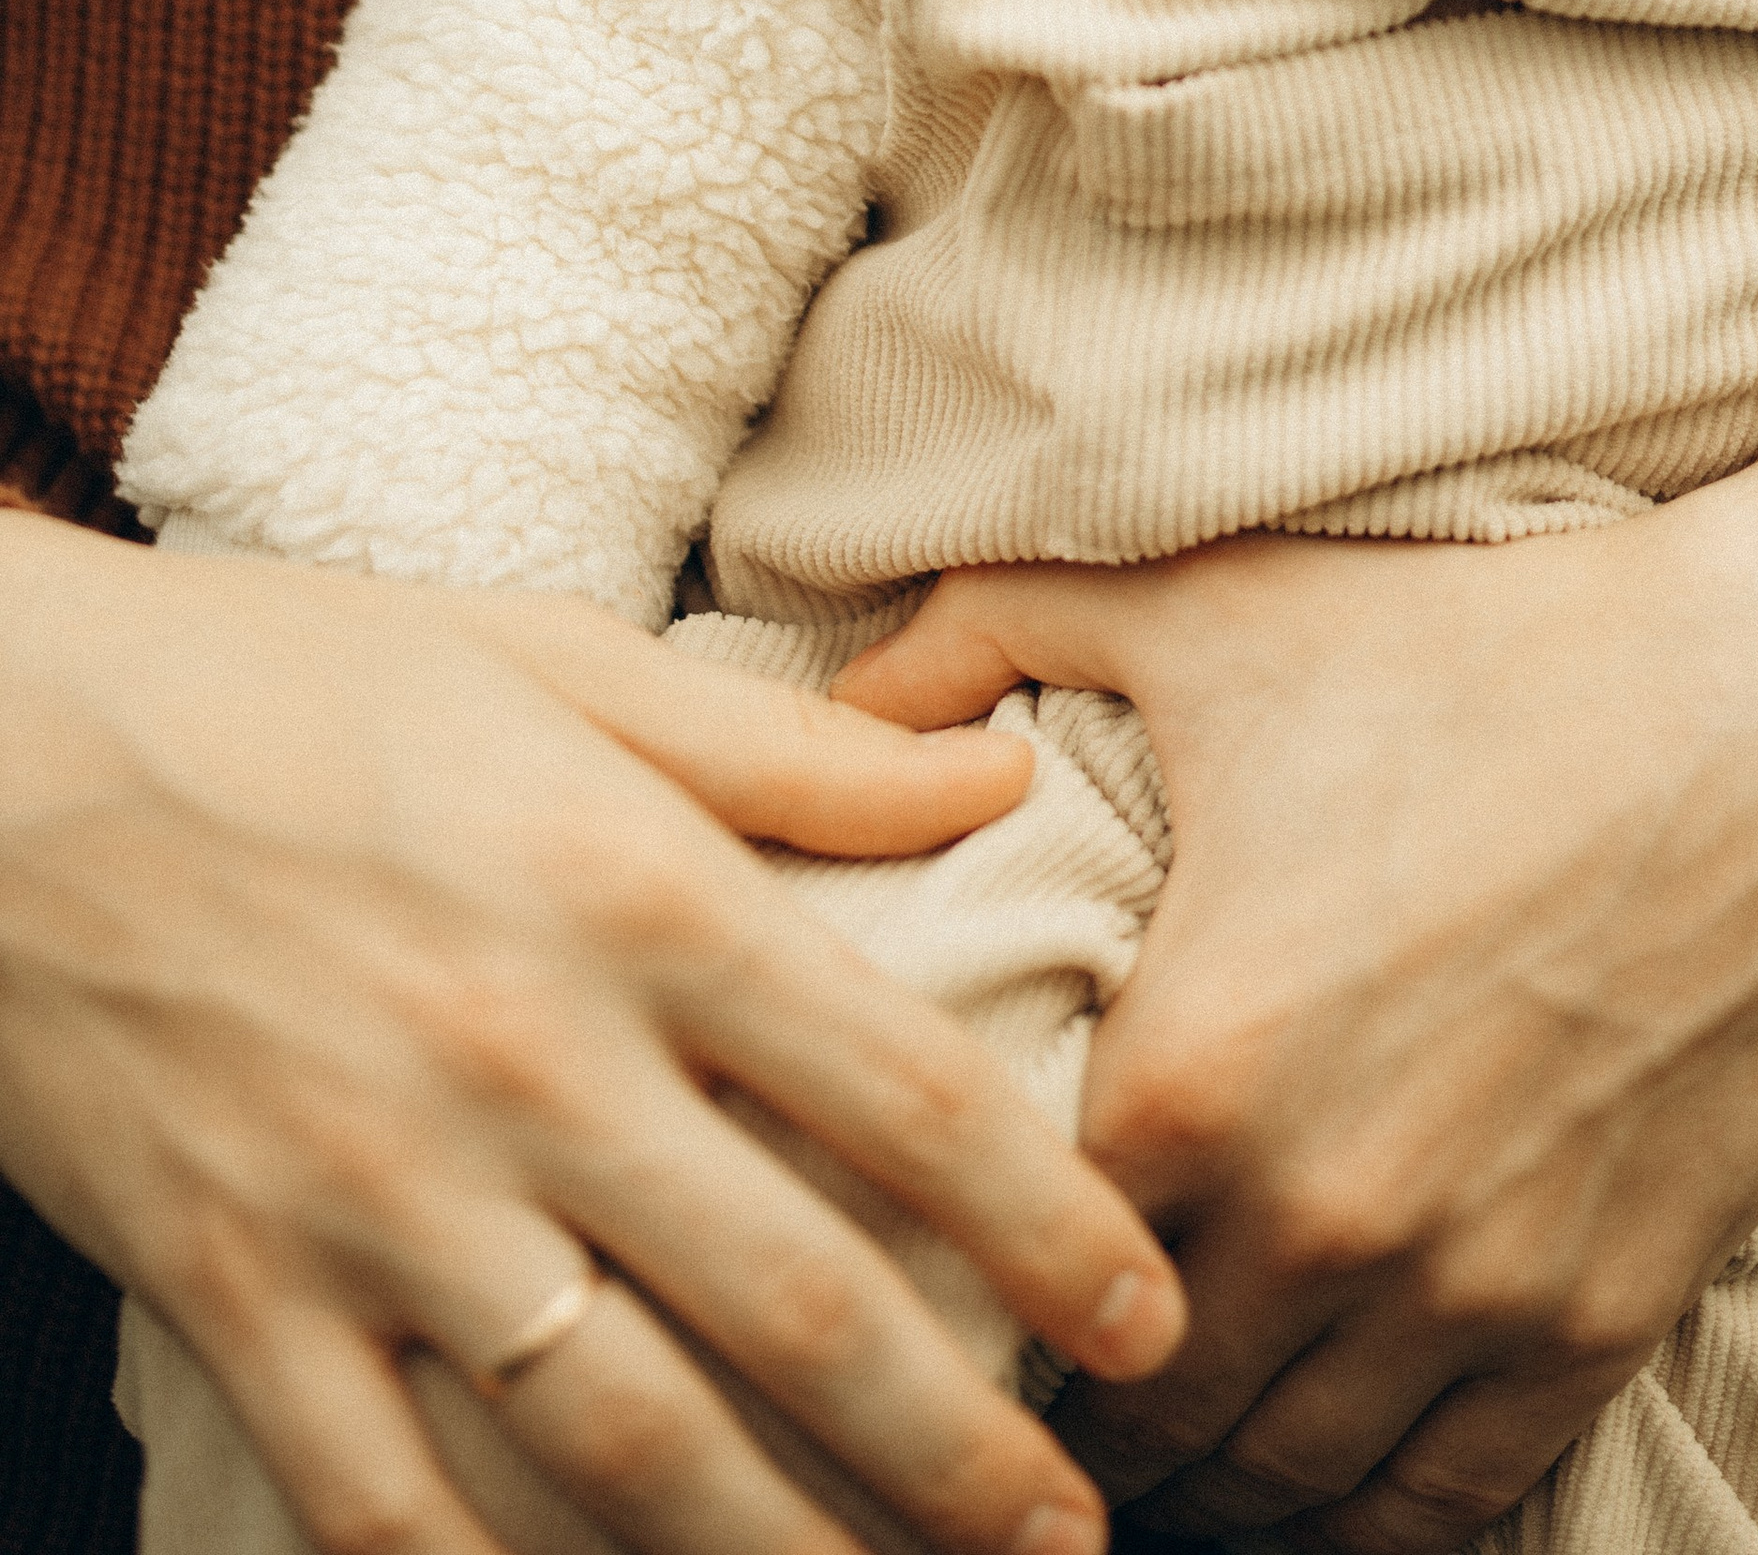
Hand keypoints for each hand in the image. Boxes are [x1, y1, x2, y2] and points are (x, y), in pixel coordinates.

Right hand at [0, 515, 1183, 1554]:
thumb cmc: (288, 684)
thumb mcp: (552, 663)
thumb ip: (785, 749)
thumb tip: (992, 786)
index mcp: (632, 890)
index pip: (907, 1088)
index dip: (1055, 1223)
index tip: (1150, 1321)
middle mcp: (529, 1062)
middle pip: (799, 1302)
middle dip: (961, 1448)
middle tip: (1071, 1537)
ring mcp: (375, 1202)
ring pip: (624, 1444)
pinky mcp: (235, 1296)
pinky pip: (394, 1506)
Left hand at [841, 449, 1757, 1550]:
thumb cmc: (1480, 642)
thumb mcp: (1207, 601)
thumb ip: (982, 634)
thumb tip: (835, 698)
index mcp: (1192, 1066)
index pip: (1002, 1272)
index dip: (951, 1287)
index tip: (922, 1284)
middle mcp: (1321, 1214)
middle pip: (1135, 1415)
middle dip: (1068, 1408)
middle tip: (1024, 1388)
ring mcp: (1471, 1287)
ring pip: (1280, 1486)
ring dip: (1206, 1482)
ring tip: (1151, 1448)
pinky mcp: (1599, 1317)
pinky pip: (1445, 1506)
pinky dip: (1363, 1518)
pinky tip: (1311, 1489)